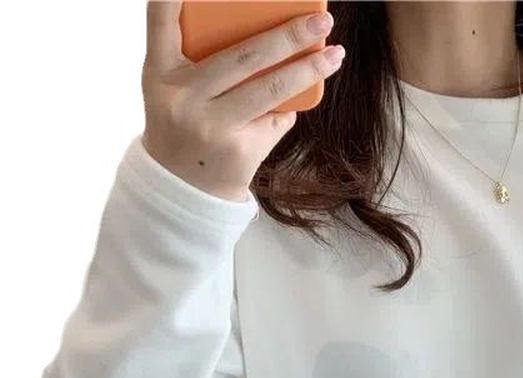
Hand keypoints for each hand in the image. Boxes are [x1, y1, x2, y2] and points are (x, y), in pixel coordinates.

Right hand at [140, 1, 344, 201]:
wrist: (185, 187)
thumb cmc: (188, 122)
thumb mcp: (178, 89)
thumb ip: (206, 59)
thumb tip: (276, 35)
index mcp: (160, 72)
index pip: (160, 19)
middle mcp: (182, 96)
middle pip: (243, 56)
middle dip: (288, 35)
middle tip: (322, 19)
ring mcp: (211, 126)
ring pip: (270, 88)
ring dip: (309, 69)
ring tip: (335, 54)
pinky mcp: (239, 150)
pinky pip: (276, 118)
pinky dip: (293, 104)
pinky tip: (310, 90)